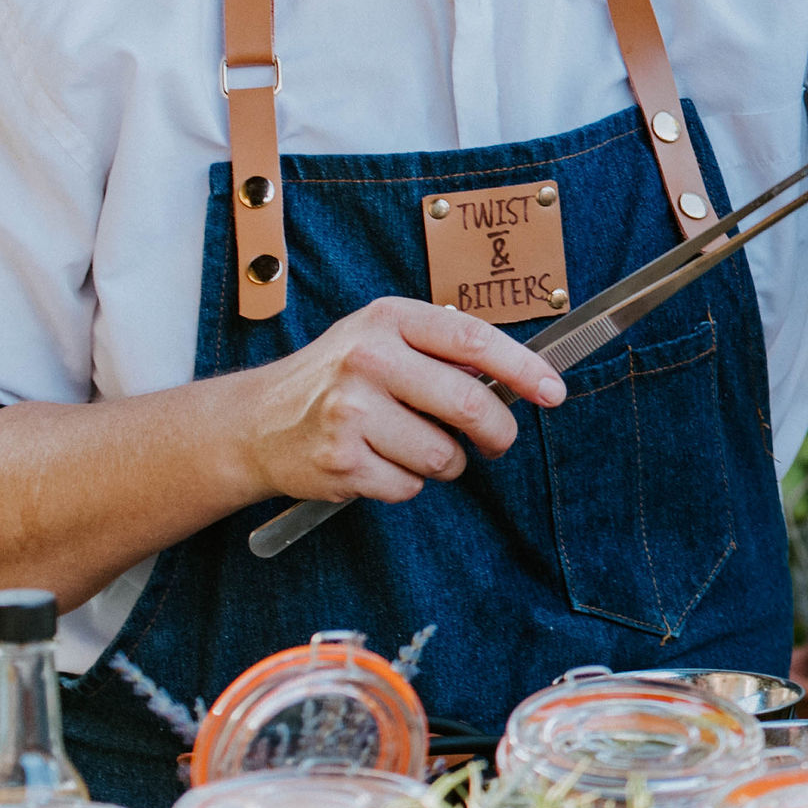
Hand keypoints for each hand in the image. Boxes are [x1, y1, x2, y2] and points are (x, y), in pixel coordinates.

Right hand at [231, 298, 557, 504]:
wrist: (254, 421)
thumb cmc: (337, 378)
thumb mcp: (382, 338)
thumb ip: (442, 348)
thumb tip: (520, 376)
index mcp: (388, 321)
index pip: (473, 340)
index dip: (523, 368)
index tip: (553, 391)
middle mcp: (367, 361)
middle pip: (470, 405)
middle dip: (497, 433)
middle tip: (497, 442)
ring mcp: (350, 412)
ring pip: (443, 455)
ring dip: (445, 463)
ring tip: (415, 447)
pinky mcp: (340, 461)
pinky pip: (409, 486)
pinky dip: (407, 483)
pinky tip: (381, 463)